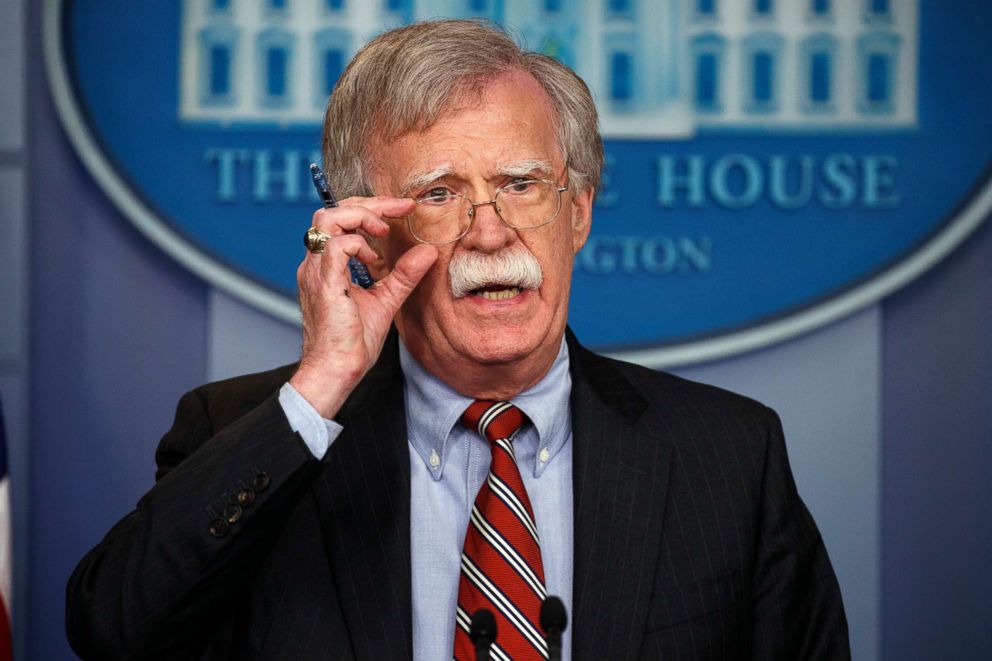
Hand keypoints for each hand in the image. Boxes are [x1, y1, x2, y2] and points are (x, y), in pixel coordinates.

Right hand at [290, 196, 437, 417]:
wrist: (337, 371)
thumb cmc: (353, 343)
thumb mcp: (386, 300)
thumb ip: (404, 275)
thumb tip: (427, 252)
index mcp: (327, 265)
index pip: (341, 219)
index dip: (372, 207)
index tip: (402, 208)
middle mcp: (316, 264)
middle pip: (331, 211)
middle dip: (369, 203)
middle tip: (400, 208)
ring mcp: (316, 272)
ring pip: (327, 219)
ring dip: (361, 217)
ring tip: (383, 231)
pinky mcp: (324, 284)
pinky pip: (336, 247)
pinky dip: (358, 244)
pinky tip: (372, 260)